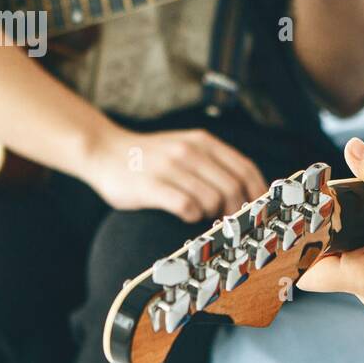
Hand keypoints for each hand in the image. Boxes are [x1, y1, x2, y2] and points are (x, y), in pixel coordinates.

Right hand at [78, 125, 266, 222]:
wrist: (103, 151)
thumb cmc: (150, 157)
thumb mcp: (186, 148)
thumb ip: (214, 163)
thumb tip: (248, 191)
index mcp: (203, 142)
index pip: (245, 169)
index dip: (258, 193)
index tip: (260, 210)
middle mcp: (189, 151)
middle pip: (233, 188)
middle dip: (236, 210)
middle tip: (227, 220)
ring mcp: (170, 168)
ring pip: (212, 199)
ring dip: (213, 214)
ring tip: (202, 215)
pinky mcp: (151, 186)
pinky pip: (187, 207)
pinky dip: (192, 216)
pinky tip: (185, 215)